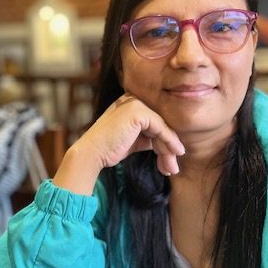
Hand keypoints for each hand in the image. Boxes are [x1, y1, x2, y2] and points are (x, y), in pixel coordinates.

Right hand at [53, 94, 184, 193]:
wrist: (92, 153)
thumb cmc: (109, 149)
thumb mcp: (133, 141)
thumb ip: (148, 137)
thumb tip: (170, 144)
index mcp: (130, 103)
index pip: (154, 121)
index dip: (164, 141)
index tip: (169, 160)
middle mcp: (133, 99)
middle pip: (160, 124)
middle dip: (168, 148)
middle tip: (172, 168)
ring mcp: (135, 103)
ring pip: (163, 127)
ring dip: (169, 149)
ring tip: (171, 168)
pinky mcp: (138, 112)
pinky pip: (161, 128)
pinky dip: (169, 142)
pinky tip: (175, 154)